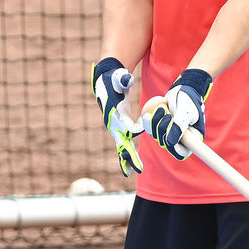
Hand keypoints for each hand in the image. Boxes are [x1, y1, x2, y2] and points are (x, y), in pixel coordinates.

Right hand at [91, 57, 141, 176]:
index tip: (143, 128)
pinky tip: (127, 167)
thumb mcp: (118, 77)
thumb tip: (126, 81)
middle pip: (122, 142)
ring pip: (121, 145)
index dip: (136, 128)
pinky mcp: (119, 127)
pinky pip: (122, 143)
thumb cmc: (115, 78)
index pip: (126, 126)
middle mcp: (113, 123)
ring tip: (131, 172)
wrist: (106, 80)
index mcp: (114, 113)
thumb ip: (122, 79)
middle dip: (129, 155)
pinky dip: (124, 154)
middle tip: (138, 169)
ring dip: (126, 158)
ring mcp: (115, 126)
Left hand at [149, 69, 213, 159]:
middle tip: (168, 115)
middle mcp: (180, 139)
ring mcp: (169, 134)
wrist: (180, 91)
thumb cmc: (188, 100)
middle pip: (167, 144)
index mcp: (192, 138)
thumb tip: (170, 142)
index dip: (176, 150)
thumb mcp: (185, 112)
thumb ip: (179, 126)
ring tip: (163, 108)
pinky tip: (148, 114)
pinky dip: (148, 122)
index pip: (183, 152)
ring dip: (156, 122)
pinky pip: (150, 130)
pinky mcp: (159, 127)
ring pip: (157, 136)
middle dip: (164, 129)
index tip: (171, 141)